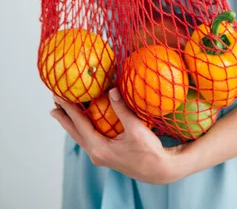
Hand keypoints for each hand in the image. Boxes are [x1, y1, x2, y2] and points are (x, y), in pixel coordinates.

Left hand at [51, 88, 188, 184]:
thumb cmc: (149, 151)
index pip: (79, 124)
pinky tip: (84, 119)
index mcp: (99, 148)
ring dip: (71, 121)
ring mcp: (100, 155)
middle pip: (75, 131)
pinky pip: (89, 136)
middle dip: (64, 116)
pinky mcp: (106, 153)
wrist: (159, 170)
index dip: (69, 109)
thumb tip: (111, 89)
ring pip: (81, 135)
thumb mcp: (136, 129)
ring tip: (62, 110)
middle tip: (54, 100)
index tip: (59, 95)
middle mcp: (95, 153)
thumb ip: (122, 109)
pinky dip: (83, 125)